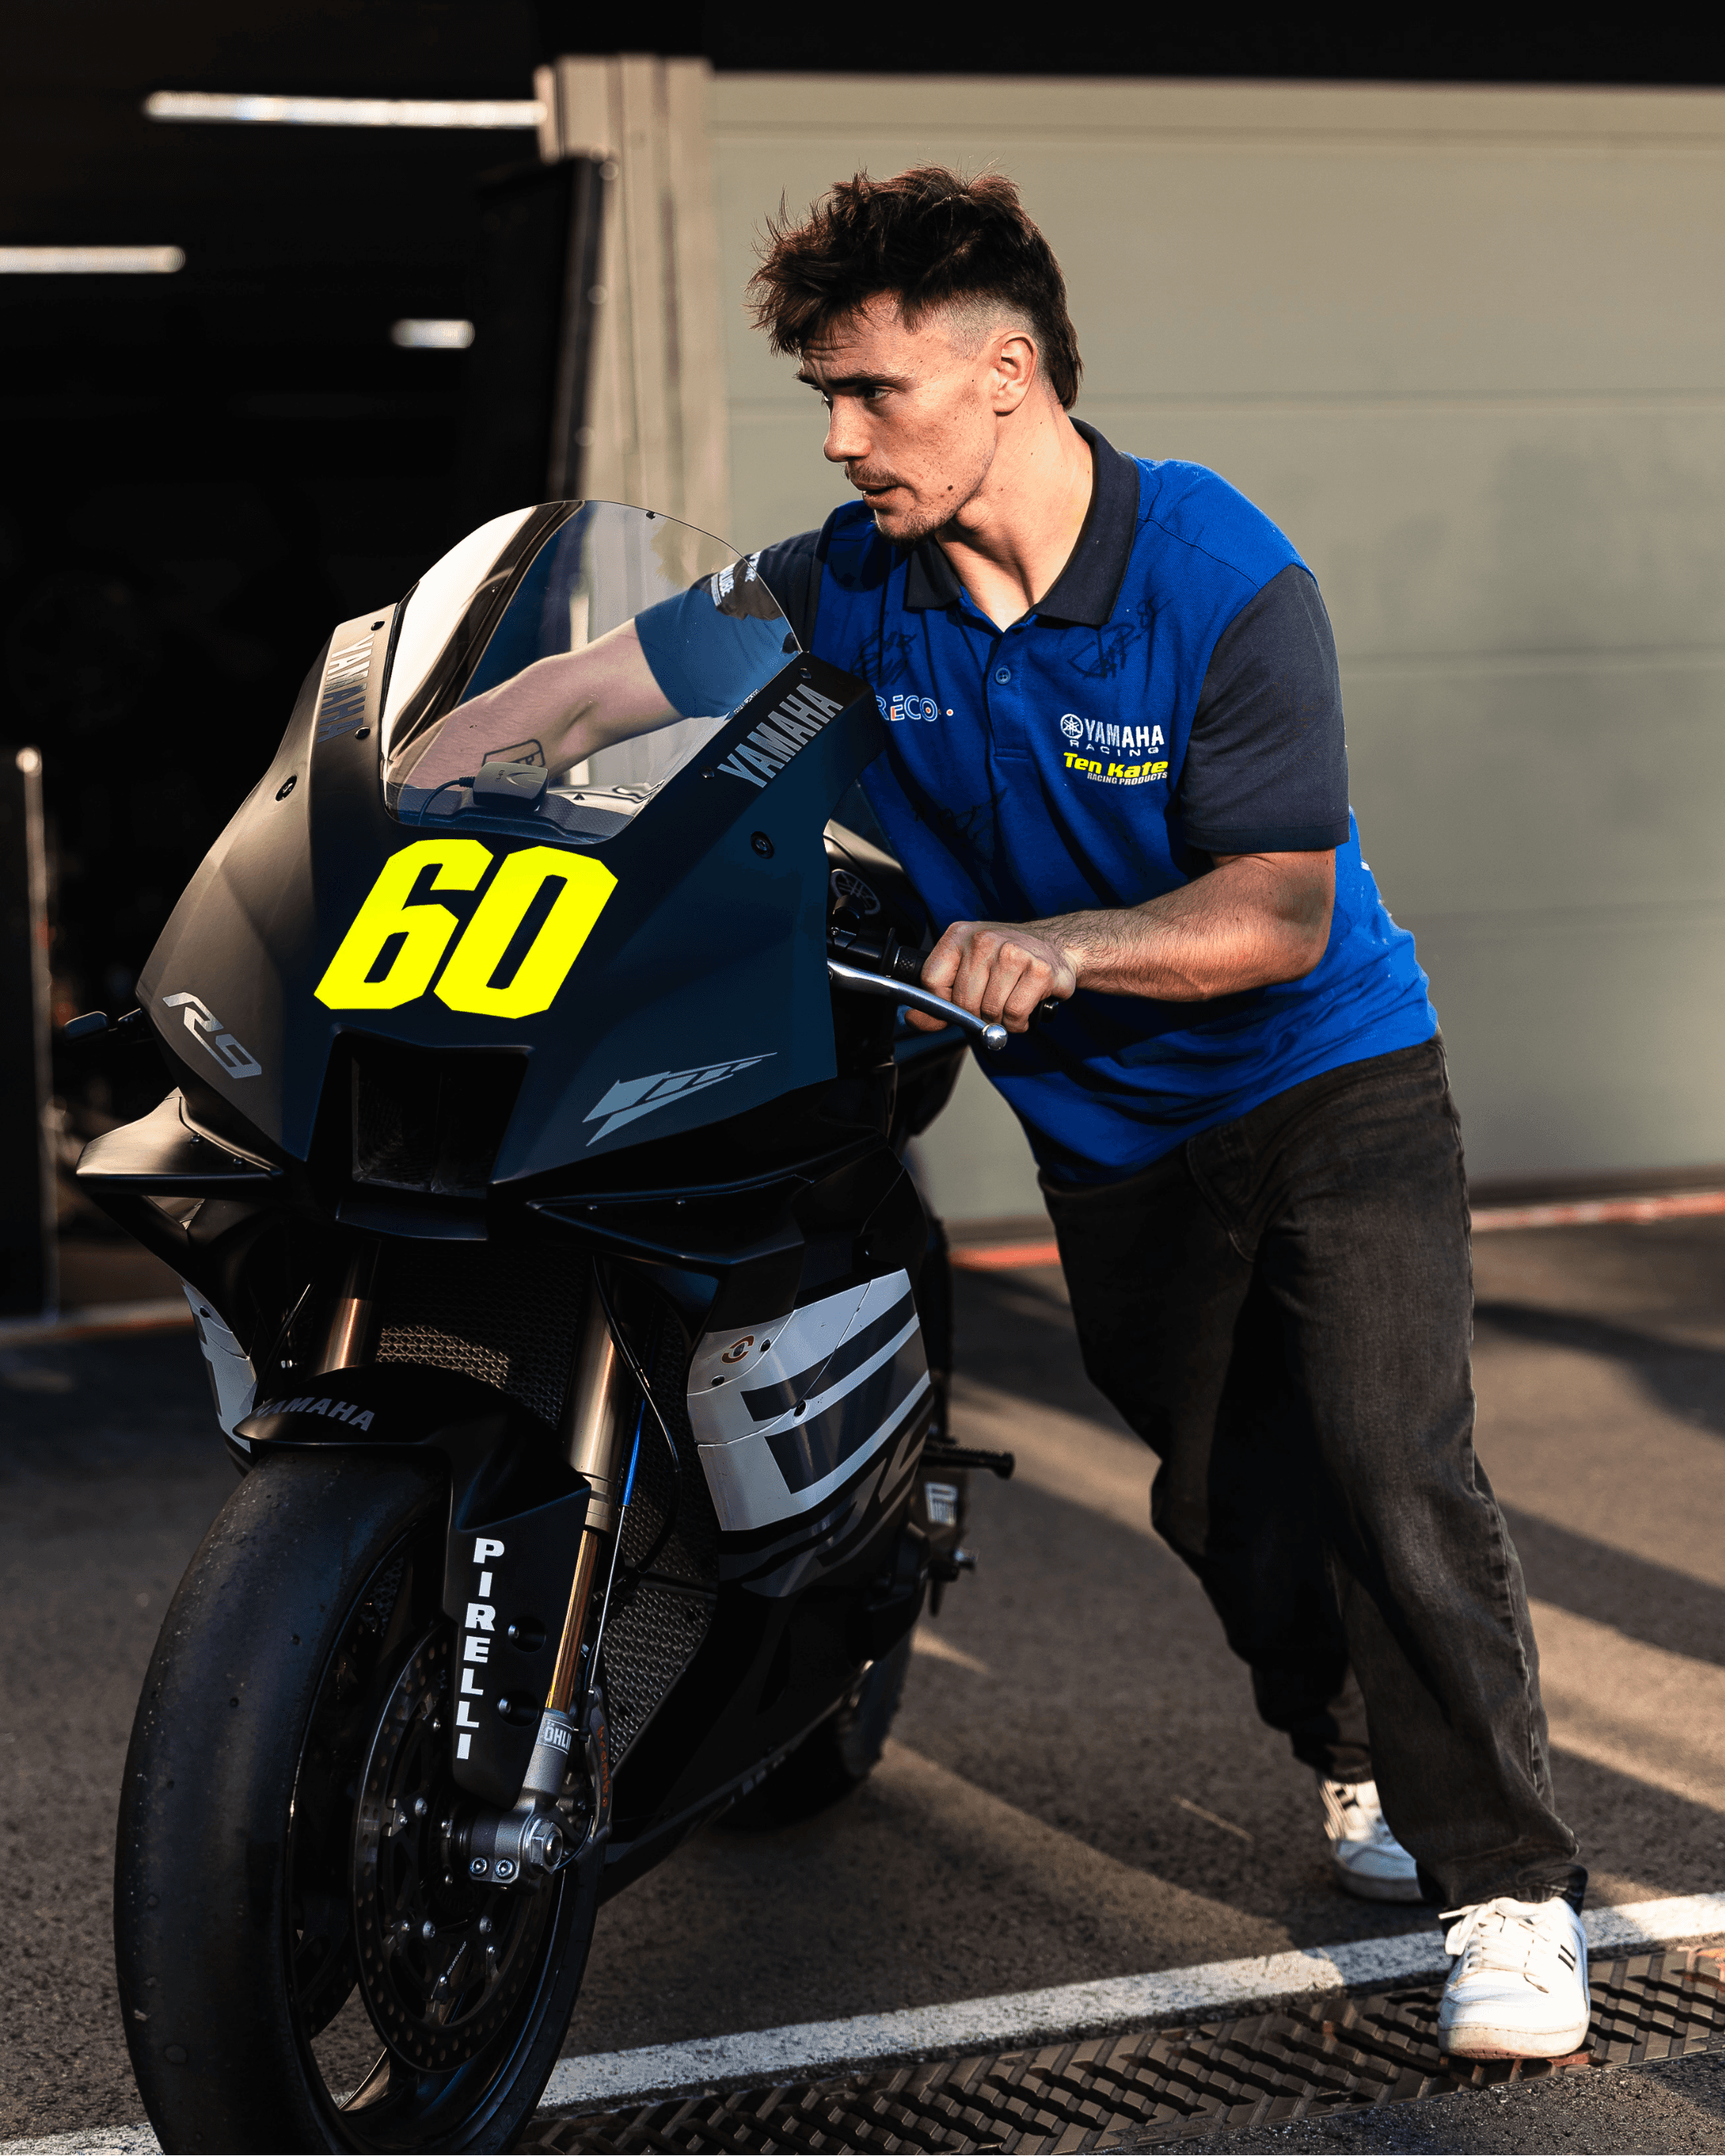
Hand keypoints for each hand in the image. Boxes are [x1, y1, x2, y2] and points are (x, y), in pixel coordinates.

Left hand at [911, 919, 1076, 1033]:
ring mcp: (1013, 952)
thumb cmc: (1004, 962)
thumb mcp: (965, 968)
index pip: (931, 981)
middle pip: (963, 1001)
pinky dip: (1017, 1022)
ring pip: (990, 1010)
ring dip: (999, 1020)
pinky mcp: (1039, 970)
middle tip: (990, 1005)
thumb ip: (936, 998)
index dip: (943, 1003)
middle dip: (976, 1015)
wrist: (1055, 946)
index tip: (957, 1004)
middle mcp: (983, 939)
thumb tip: (912, 1019)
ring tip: (1009, 1003)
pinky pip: (1015, 1014)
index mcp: (958, 935)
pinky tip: (1024, 1007)